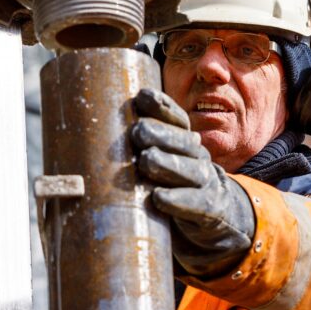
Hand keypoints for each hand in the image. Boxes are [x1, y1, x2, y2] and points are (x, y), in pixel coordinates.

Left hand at [130, 88, 255, 276]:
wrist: (216, 213)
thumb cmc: (174, 181)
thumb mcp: (162, 158)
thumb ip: (139, 144)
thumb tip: (94, 128)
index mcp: (184, 140)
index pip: (177, 119)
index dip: (162, 106)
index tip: (141, 96)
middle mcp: (197, 156)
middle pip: (183, 141)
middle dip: (161, 134)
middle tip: (138, 131)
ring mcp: (205, 182)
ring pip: (190, 169)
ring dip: (167, 163)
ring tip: (147, 159)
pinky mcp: (208, 209)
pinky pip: (194, 203)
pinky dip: (176, 200)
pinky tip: (158, 197)